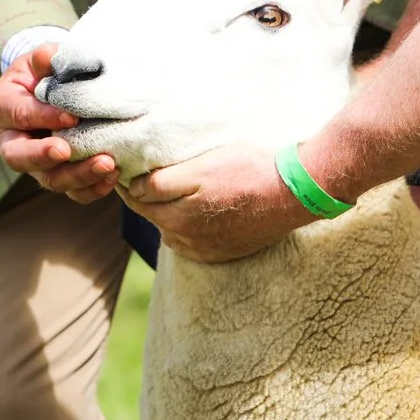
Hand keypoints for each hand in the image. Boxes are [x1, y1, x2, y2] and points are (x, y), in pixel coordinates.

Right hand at [0, 46, 117, 201]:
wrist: (50, 88)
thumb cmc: (44, 71)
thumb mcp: (40, 58)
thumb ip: (45, 58)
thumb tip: (50, 57)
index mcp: (1, 107)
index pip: (20, 115)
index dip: (44, 117)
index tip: (72, 116)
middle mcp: (11, 141)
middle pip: (21, 159)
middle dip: (46, 158)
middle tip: (69, 151)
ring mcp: (35, 164)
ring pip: (50, 181)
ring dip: (78, 176)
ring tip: (107, 165)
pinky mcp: (58, 175)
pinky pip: (72, 192)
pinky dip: (92, 188)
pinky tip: (112, 177)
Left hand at [121, 144, 313, 261]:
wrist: (292, 194)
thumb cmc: (248, 170)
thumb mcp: (201, 165)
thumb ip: (163, 180)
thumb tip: (135, 186)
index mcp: (177, 213)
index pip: (139, 197)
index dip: (131, 181)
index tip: (128, 168)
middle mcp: (186, 236)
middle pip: (151, 215)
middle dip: (143, 197)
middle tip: (142, 177)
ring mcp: (203, 247)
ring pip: (168, 231)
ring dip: (163, 214)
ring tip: (170, 194)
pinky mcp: (219, 254)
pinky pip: (187, 246)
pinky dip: (181, 231)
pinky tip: (189, 215)